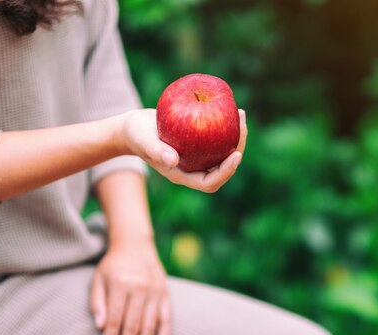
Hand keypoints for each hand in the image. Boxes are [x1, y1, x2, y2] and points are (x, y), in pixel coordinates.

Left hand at [90, 239, 170, 334]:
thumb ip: (97, 302)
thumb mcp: (98, 279)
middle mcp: (140, 288)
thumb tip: (100, 327)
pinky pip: (167, 317)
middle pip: (133, 325)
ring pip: (150, 324)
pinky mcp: (165, 294)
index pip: (115, 319)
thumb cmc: (113, 266)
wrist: (136, 245)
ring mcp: (155, 291)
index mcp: (121, 284)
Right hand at [119, 108, 246, 192]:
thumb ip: (155, 151)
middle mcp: (194, 169)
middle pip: (223, 167)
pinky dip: (226, 125)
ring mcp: (198, 157)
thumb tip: (173, 160)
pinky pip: (218, 138)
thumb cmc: (136, 135)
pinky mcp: (199, 143)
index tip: (236, 154)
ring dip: (236, 136)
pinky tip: (230, 108)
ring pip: (224, 152)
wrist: (134, 128)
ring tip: (240, 114)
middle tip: (242, 126)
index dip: (226, 172)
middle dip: (237, 149)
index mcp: (184, 175)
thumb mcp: (143, 140)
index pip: (210, 182)